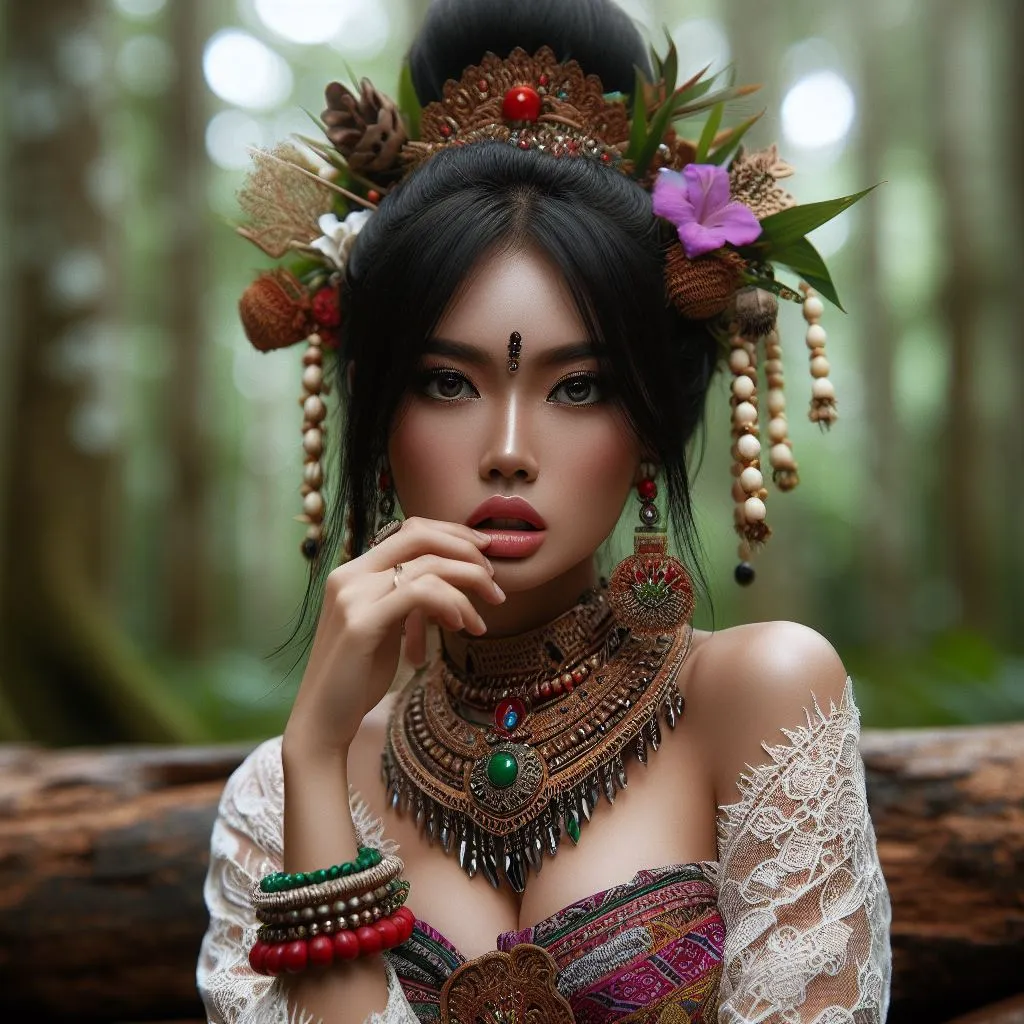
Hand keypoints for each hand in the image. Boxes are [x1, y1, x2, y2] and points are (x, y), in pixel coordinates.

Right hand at [283, 517, 503, 757]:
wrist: (320, 720)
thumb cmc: (357, 677)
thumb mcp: (386, 628)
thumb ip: (407, 601)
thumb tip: (453, 586)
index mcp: (353, 572)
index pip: (409, 531)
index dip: (452, 534)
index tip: (484, 552)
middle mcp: (349, 575)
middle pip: (419, 536)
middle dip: (465, 551)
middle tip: (493, 581)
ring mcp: (352, 597)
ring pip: (426, 566)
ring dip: (467, 585)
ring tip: (481, 620)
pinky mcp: (360, 623)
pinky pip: (419, 594)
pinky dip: (449, 603)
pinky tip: (461, 624)